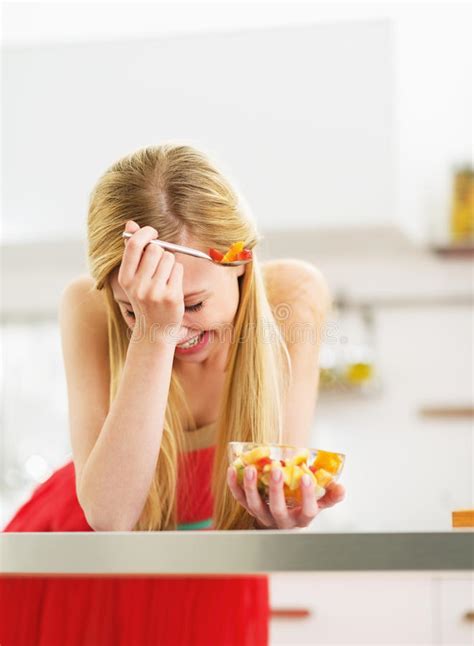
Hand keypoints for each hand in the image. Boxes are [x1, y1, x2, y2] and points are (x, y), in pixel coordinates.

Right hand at [119, 220, 186, 344]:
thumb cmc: (145, 298)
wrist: (154, 329)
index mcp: (125, 278)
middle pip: (155, 249)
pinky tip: (172, 286)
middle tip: (160, 264)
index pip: (135, 245)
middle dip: (161, 252)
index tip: (153, 233)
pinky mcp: (171, 297)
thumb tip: (130, 223)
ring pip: (169, 258)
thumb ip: (132, 251)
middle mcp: (138, 285)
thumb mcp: (133, 277)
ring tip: (165, 278)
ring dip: (170, 264)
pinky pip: (178, 270)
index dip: (146, 233)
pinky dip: (177, 274)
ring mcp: (155, 292)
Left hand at [227, 464, 344, 528]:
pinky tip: (232, 470)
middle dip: (276, 490)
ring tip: (251, 469)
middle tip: (276, 470)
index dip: (307, 495)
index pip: (308, 509)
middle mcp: (282, 520)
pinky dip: (234, 486)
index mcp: (302, 517)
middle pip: (278, 509)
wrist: (281, 521)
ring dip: (252, 487)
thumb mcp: (319, 503)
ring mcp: (264, 515)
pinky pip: (239, 499)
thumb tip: (342, 487)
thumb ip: (330, 495)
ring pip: (255, 505)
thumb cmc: (302, 506)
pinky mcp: (249, 509)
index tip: (306, 476)